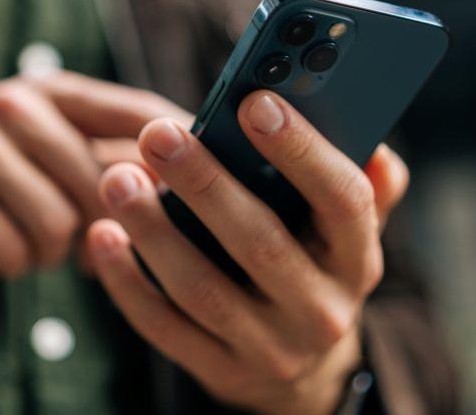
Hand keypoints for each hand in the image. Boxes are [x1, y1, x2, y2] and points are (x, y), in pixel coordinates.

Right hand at [0, 72, 188, 277]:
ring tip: (38, 244)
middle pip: (104, 184)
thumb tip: (191, 195)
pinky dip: (15, 263)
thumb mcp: (47, 145)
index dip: (182, 153)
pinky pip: (13, 249)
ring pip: (60, 224)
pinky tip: (4, 249)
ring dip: (53, 253)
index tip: (211, 191)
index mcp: (56, 90)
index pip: (141, 113)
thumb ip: (108, 158)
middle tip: (87, 247)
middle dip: (103, 230)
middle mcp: (17, 101)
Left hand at [85, 90, 408, 413]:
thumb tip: (372, 145)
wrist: (299, 371)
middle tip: (158, 134)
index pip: (343, 201)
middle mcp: (322, 310)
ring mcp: (270, 350)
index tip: (253, 102)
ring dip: (153, 230)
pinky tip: (103, 235)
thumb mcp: (344, 232)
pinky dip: (128, 281)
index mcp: (358, 260)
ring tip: (117, 178)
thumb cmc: (312, 268)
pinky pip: (164, 326)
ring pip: (202, 288)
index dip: (301, 150)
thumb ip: (363, 185)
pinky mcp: (221, 373)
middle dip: (204, 183)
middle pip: (260, 242)